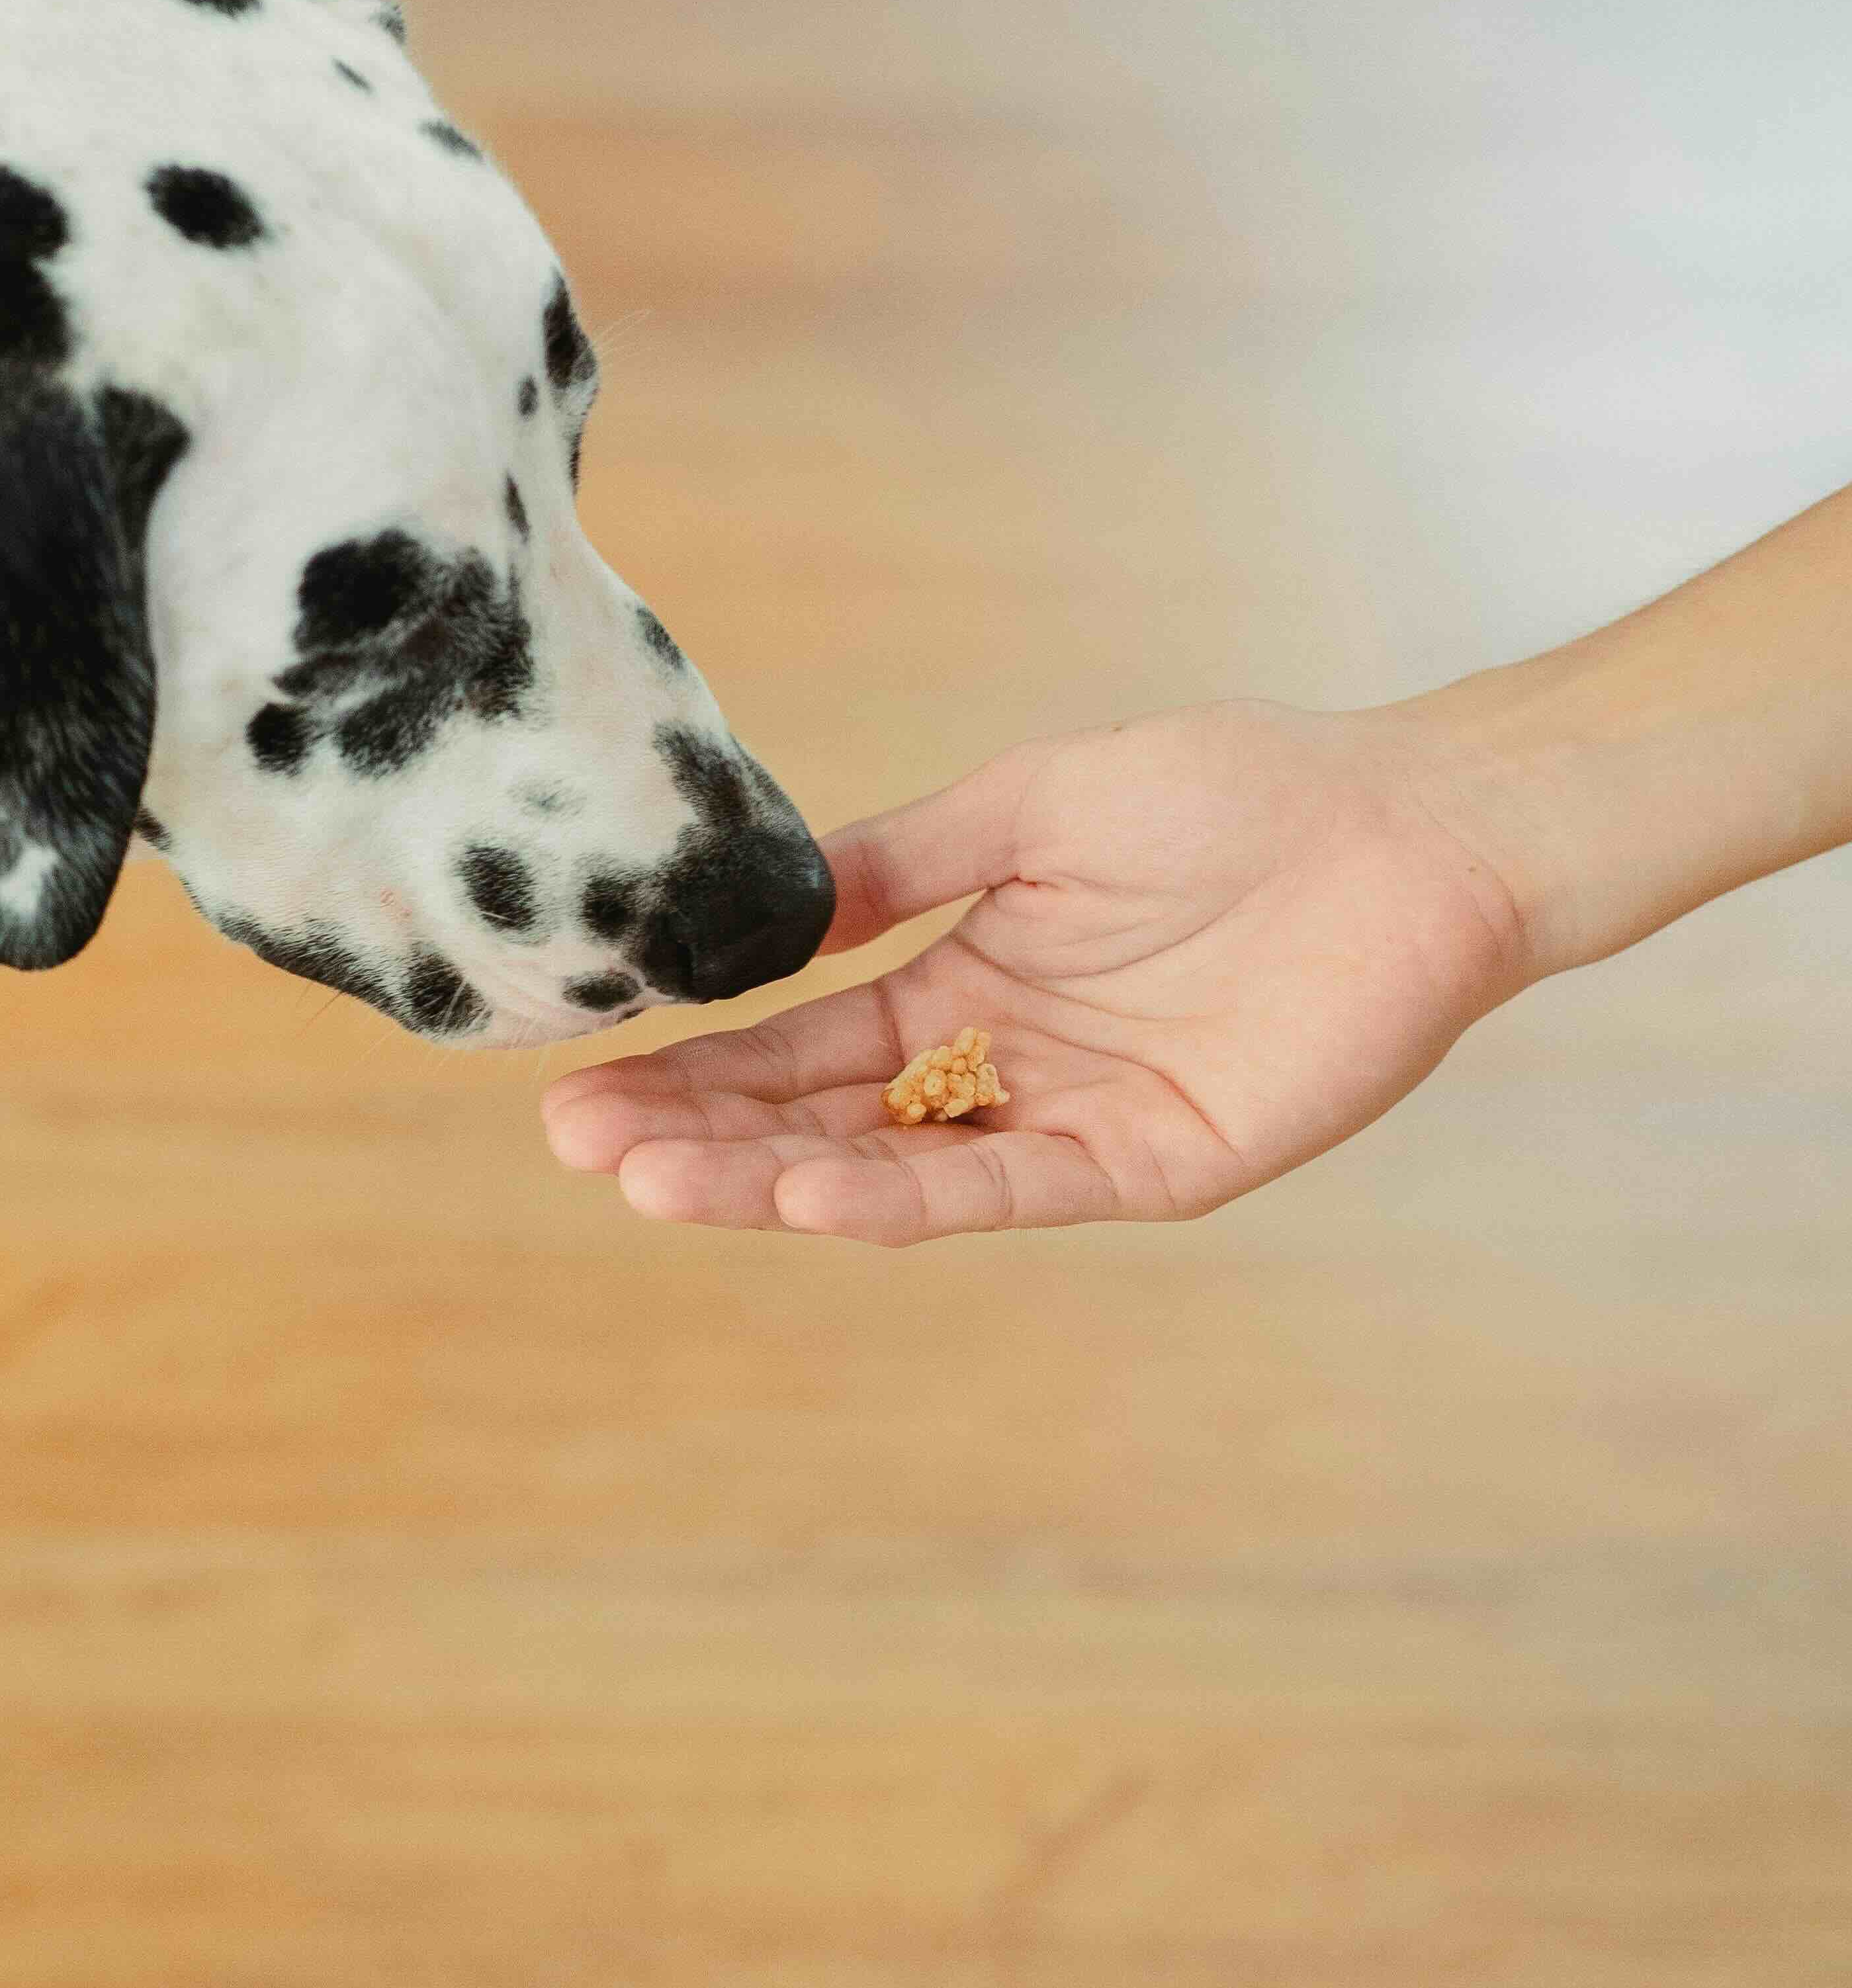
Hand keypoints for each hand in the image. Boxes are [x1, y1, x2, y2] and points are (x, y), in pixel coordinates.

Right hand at [542, 699, 1530, 1242]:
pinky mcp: (1152, 1163)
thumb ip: (905, 862)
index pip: (797, 1046)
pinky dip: (906, 1194)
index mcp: (963, 979)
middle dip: (701, 1139)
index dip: (695, 1071)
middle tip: (583, 1148)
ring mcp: (1070, 1122)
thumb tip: (770, 909)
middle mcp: (1001, 1066)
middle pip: (821, 1121)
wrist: (1406, 828)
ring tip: (660, 1185)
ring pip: (894, 1170)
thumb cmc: (1236, 793)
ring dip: (774, 1183)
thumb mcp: (1033, 805)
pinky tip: (810, 1192)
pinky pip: (1008, 1187)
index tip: (581, 1087)